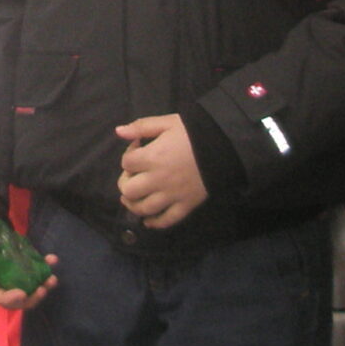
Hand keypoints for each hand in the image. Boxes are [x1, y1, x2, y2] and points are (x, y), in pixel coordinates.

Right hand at [0, 205, 57, 310]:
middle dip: (27, 299)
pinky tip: (51, 260)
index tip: (22, 293)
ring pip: (21, 289)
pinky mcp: (15, 265)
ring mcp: (4, 273)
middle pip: (8, 298)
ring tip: (52, 280)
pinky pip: (29, 273)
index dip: (5, 297)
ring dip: (38, 289)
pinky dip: (42, 270)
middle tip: (43, 290)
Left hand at [116, 115, 206, 230]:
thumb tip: (119, 131)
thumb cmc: (195, 132)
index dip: (128, 155)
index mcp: (152, 157)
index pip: (126, 163)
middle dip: (126, 182)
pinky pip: (166, 220)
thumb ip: (142, 126)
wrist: (225, 145)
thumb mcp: (168, 122)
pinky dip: (154, 222)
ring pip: (143, 209)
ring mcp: (171, 195)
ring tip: (135, 198)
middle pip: (128, 190)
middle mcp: (158, 180)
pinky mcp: (185, 206)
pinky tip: (148, 219)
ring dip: (134, 205)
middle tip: (133, 176)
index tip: (138, 149)